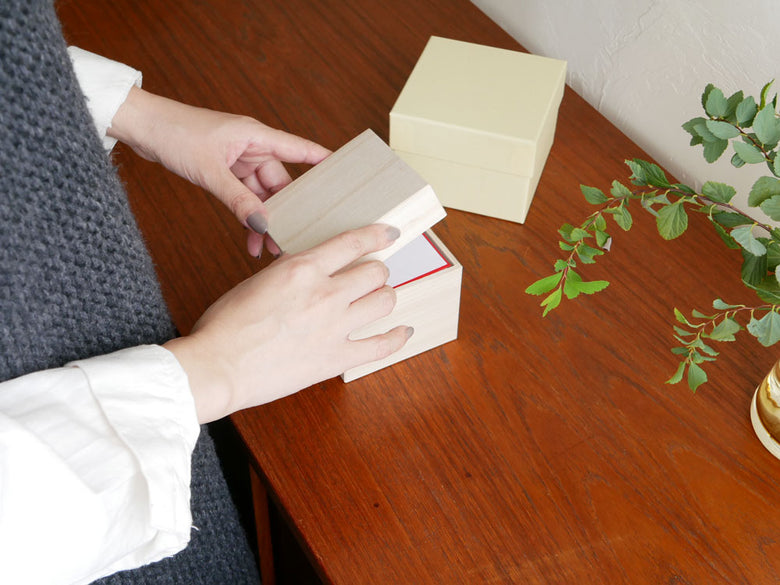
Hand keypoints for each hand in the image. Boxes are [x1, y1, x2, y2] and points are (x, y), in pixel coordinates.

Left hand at [108, 87, 330, 256]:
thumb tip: (263, 224)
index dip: (325, 163)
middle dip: (287, 212)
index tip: (347, 178)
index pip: (301, 150)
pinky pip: (244, 199)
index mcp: (257, 136)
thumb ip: (238, 200)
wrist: (140, 126)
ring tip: (269, 250)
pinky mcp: (224, 171)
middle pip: (282, 183)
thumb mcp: (210, 172)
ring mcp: (238, 161)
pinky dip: (246, 218)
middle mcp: (252, 148)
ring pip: (262, 196)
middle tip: (295, 238)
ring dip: (264, 221)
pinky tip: (249, 240)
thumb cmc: (175, 134)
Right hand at [163, 224, 412, 422]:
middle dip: (376, 271)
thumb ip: (291, 274)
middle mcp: (325, 293)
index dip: (377, 235)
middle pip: (375, 271)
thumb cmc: (226, 326)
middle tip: (370, 277)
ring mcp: (335, 326)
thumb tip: (311, 270)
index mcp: (302, 269)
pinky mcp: (336, 358)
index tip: (389, 233)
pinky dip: (397, 337)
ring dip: (385, 297)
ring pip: (385, 301)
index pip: (352, 243)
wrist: (218, 367)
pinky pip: (382, 346)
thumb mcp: (258, 282)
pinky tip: (403, 331)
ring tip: (379, 300)